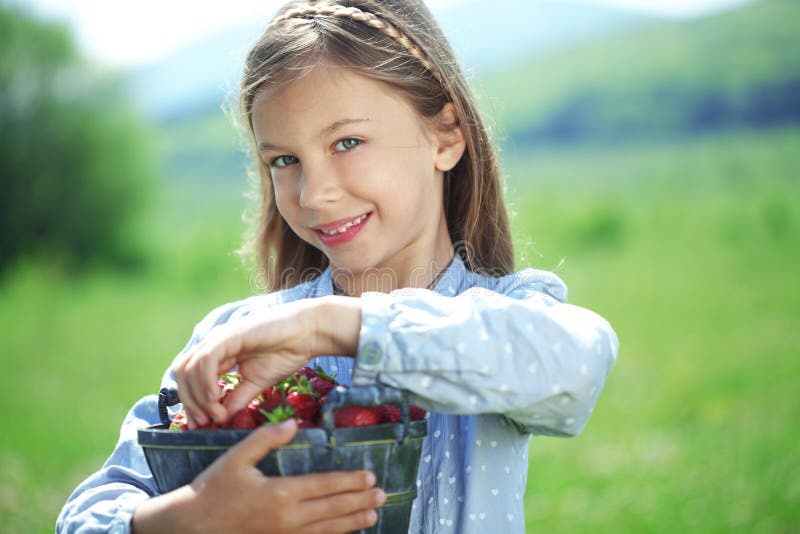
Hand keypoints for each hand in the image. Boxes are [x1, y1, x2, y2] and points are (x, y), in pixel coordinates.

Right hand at [132, 420, 384, 532]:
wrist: (190, 528)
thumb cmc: (212, 490)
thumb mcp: (235, 458)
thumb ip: (265, 440)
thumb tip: (294, 423)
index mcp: (279, 493)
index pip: (324, 486)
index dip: (349, 481)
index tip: (370, 477)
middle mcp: (287, 518)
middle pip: (332, 509)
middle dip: (359, 501)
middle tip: (383, 495)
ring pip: (326, 529)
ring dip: (352, 522)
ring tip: (373, 515)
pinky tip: (343, 532)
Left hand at [174, 296, 360, 427]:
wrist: (307, 333)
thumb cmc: (286, 352)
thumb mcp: (257, 383)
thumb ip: (237, 399)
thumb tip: (220, 420)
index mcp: (218, 354)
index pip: (189, 378)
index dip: (190, 402)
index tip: (201, 424)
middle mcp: (213, 344)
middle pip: (181, 373)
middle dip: (188, 401)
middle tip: (204, 421)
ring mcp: (219, 338)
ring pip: (188, 368)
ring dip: (197, 395)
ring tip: (215, 413)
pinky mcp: (229, 336)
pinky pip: (205, 361)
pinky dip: (206, 382)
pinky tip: (217, 397)